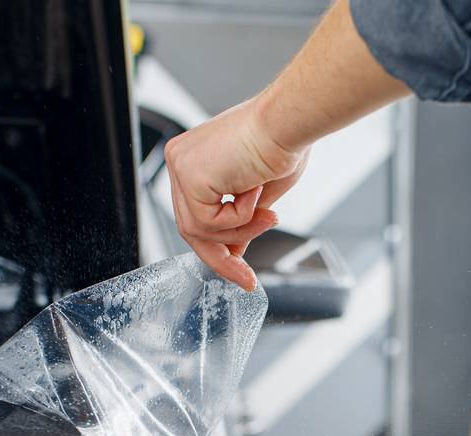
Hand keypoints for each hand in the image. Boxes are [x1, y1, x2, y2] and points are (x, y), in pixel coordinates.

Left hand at [163, 97, 308, 290]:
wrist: (289, 122)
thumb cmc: (284, 143)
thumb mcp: (257, 197)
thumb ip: (239, 224)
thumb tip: (232, 255)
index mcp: (195, 159)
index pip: (196, 213)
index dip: (218, 245)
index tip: (240, 270)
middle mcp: (181, 160)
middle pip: (191, 227)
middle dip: (222, 256)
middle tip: (247, 278)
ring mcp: (181, 166)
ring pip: (200, 230)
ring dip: (240, 232)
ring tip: (268, 215)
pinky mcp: (188, 176)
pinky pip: (209, 223)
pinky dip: (239, 218)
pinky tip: (255, 190)